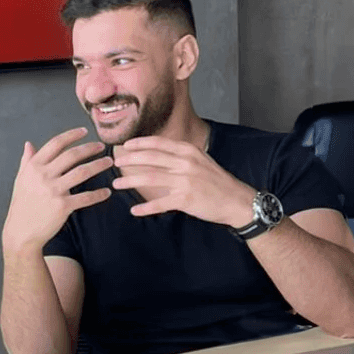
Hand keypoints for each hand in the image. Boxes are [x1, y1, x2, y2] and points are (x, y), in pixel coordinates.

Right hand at [2, 127, 112, 251]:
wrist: (21, 232)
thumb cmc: (22, 205)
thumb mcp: (21, 180)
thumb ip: (27, 160)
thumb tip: (28, 144)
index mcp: (34, 166)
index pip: (55, 144)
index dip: (71, 135)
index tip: (84, 131)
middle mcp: (43, 176)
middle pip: (72, 155)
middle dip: (89, 148)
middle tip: (102, 146)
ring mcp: (53, 191)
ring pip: (82, 172)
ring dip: (98, 165)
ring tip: (109, 162)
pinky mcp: (62, 206)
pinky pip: (85, 197)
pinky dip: (98, 194)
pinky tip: (107, 192)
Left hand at [111, 136, 256, 223]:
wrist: (237, 200)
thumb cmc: (217, 181)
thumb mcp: (200, 160)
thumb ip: (180, 156)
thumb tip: (158, 153)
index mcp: (188, 151)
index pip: (158, 143)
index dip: (139, 143)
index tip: (125, 145)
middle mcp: (185, 163)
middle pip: (150, 159)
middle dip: (130, 160)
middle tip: (115, 162)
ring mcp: (185, 181)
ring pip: (150, 179)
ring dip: (130, 181)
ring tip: (117, 184)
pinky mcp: (186, 199)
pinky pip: (160, 203)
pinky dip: (146, 208)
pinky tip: (135, 210)